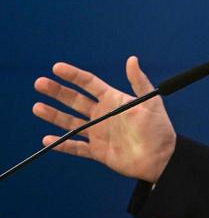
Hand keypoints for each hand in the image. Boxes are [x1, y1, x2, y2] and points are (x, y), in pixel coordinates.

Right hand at [32, 56, 175, 182]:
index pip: (89, 84)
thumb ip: (139, 82)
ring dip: (53, 115)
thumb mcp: (151, 102)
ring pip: (71, 122)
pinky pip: (75, 147)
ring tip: (37, 107)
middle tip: (39, 83)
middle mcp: (103, 115)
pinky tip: (47, 139)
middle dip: (57, 92)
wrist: (161, 158)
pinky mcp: (98, 151)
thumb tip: (132, 59)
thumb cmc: (159, 128)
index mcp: (114, 100)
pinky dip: (62, 144)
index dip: (73, 76)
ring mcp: (99, 133)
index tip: (56, 68)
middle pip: (75, 100)